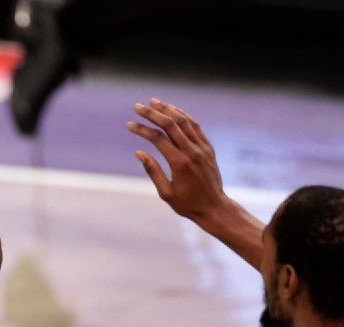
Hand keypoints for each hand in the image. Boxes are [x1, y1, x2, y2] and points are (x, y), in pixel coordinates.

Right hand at [126, 99, 227, 221]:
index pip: (157, 138)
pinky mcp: (208, 148)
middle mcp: (192, 152)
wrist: (214, 208)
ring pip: (184, 121)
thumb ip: (153, 171)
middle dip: (152, 113)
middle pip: (170, 124)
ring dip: (168, 109)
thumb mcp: (165, 193)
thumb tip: (139, 152)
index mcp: (179, 163)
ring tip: (153, 102)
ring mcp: (202, 148)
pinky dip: (183, 115)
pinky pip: (195, 126)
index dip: (142, 129)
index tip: (129, 125)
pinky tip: (173, 110)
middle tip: (137, 106)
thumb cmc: (187, 204)